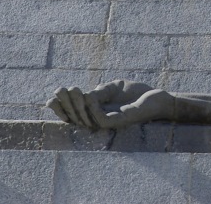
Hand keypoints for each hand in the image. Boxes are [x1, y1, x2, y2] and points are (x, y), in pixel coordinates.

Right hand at [48, 80, 172, 129]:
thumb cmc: (135, 93)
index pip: (71, 114)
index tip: (53, 95)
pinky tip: (89, 96)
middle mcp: (97, 119)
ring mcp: (106, 122)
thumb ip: (98, 91)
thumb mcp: (113, 87)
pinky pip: (99, 118)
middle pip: (73, 117)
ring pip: (83, 118)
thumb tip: (83, 94)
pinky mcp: (116, 122)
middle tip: (60, 89)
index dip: (60, 107)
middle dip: (64, 103)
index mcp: (94, 111)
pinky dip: (92, 107)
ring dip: (75, 104)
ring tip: (72, 88)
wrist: (157, 98)